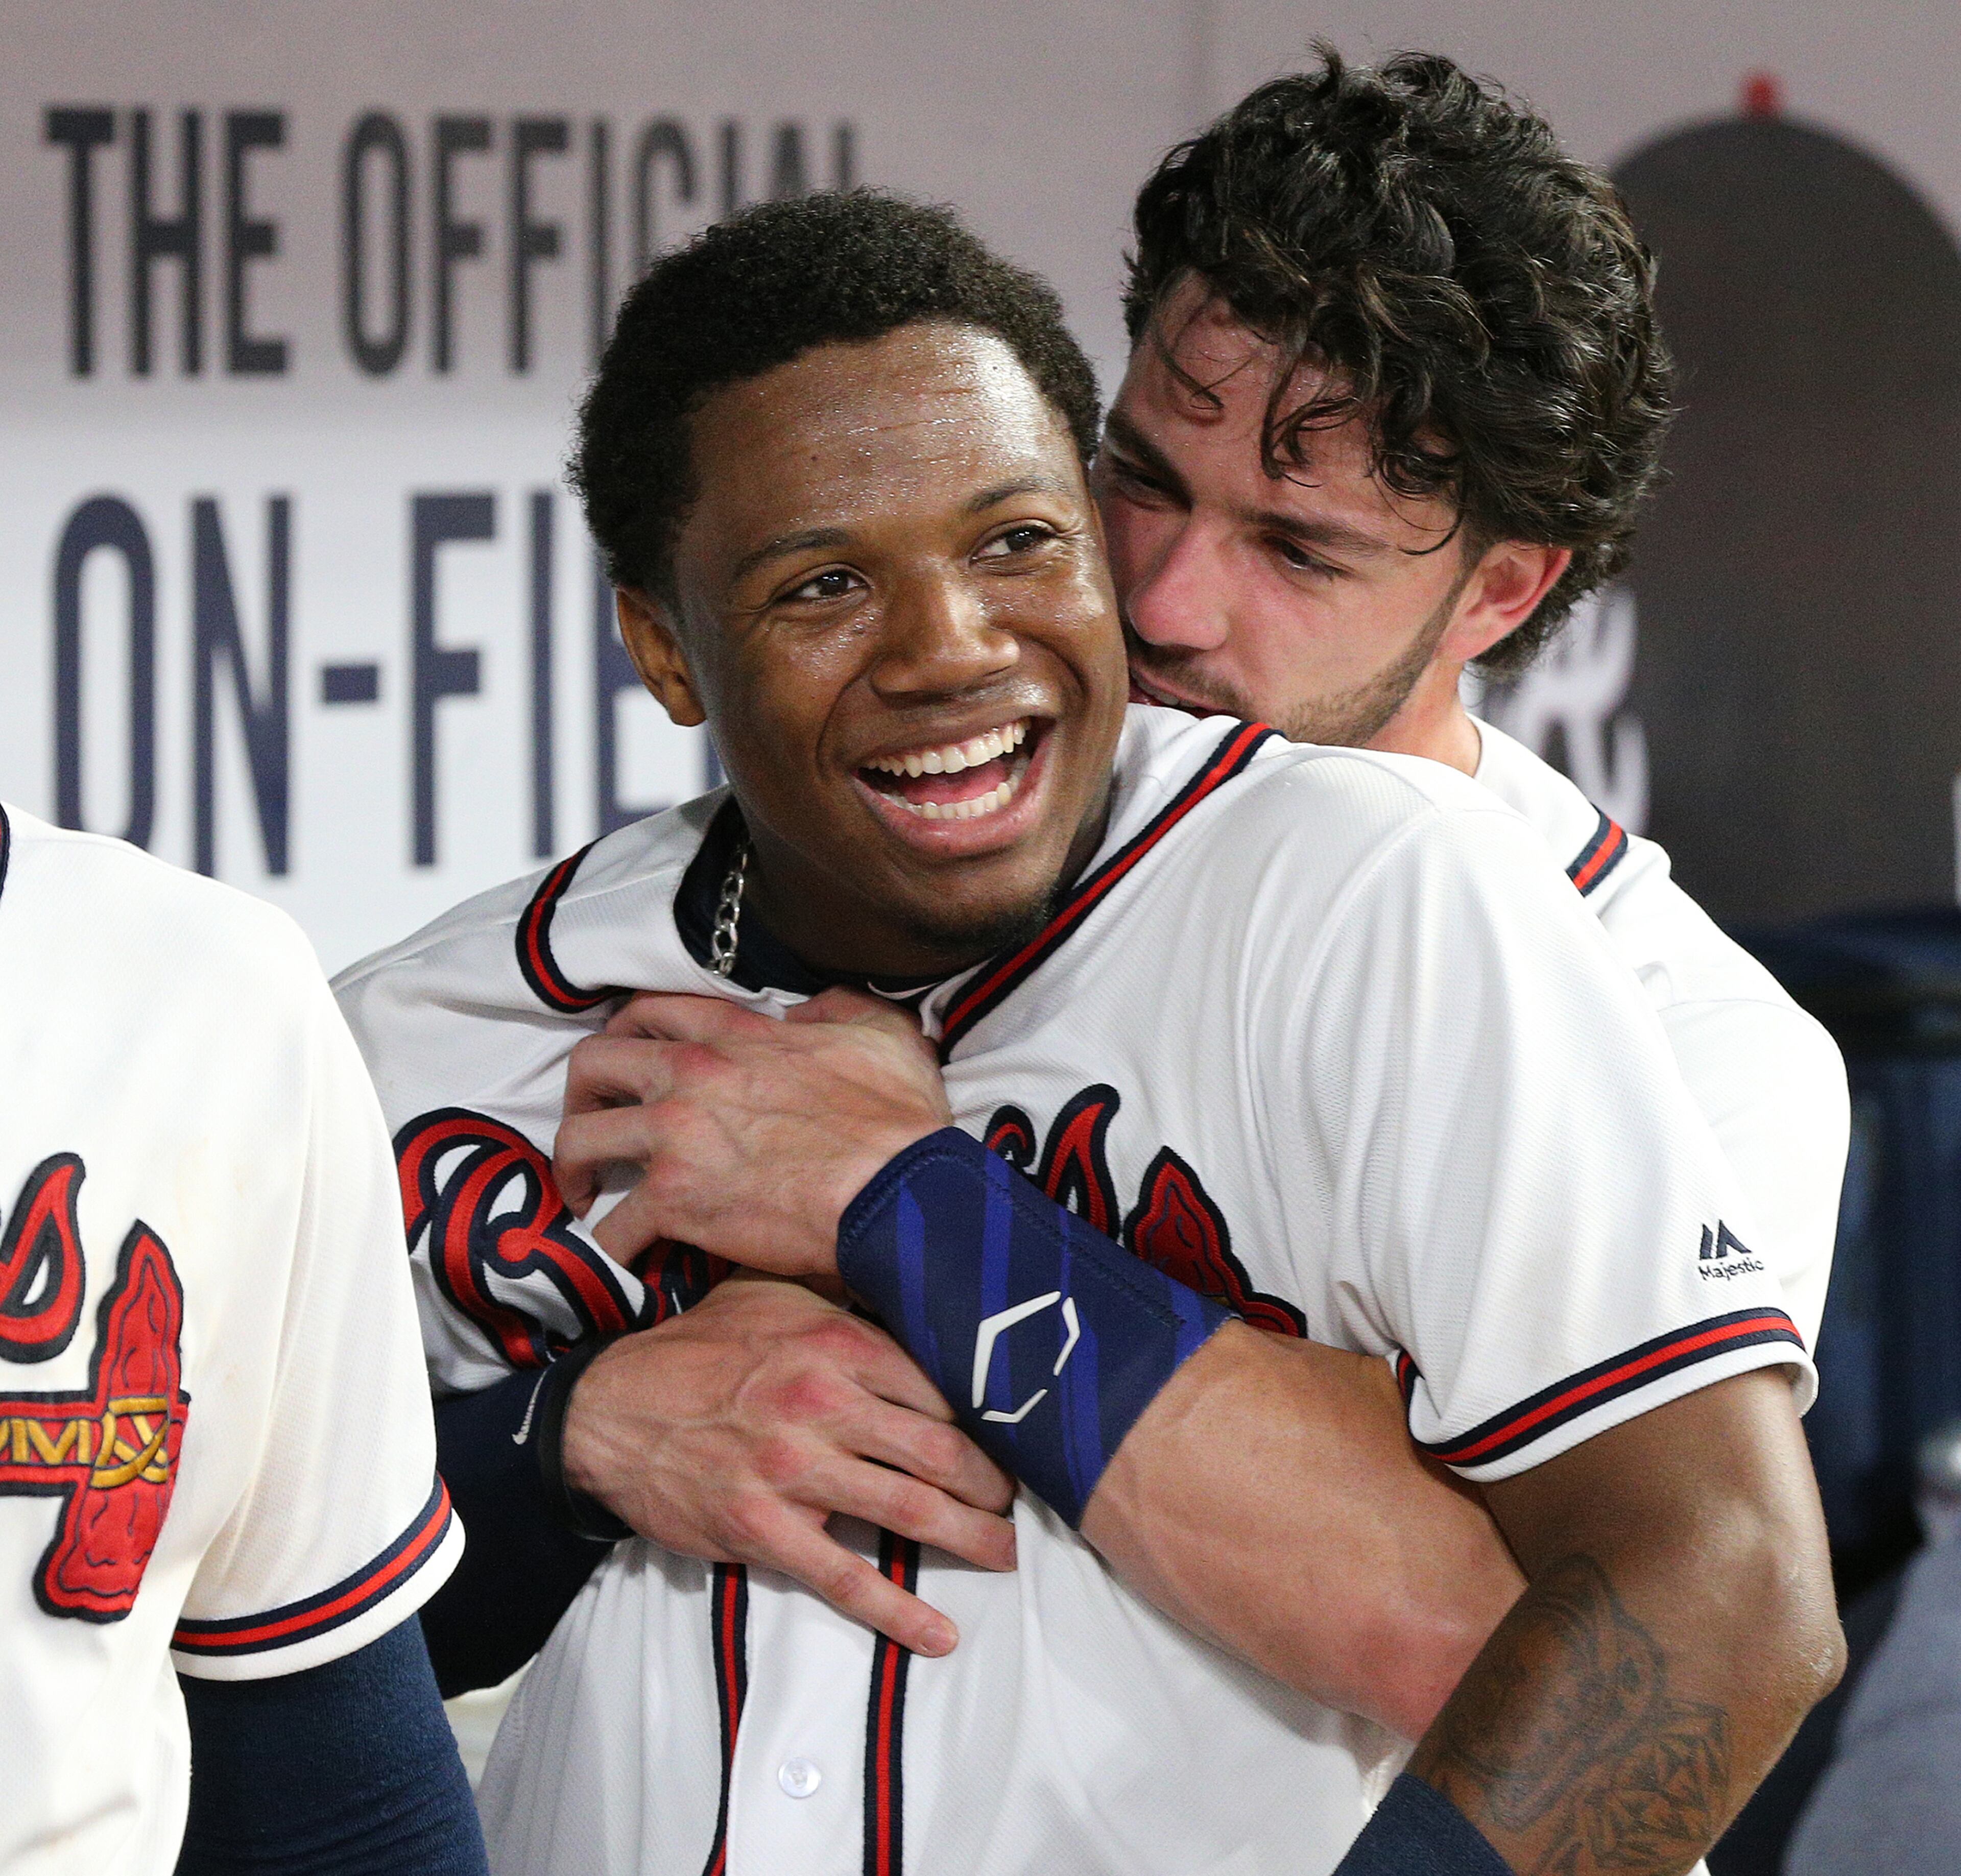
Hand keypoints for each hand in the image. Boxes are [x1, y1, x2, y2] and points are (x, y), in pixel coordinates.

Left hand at [555, 988, 952, 1277]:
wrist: (898, 1192)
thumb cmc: (899, 1121)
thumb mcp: (883, 1033)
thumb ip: (838, 1008)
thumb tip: (809, 1011)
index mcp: (734, 1032)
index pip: (648, 1012)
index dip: (624, 1035)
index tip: (624, 1066)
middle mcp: (689, 1074)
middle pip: (591, 1065)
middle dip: (580, 1097)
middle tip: (595, 1127)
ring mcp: (674, 1138)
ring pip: (578, 1142)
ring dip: (574, 1172)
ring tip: (588, 1198)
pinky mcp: (675, 1202)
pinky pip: (611, 1228)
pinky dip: (610, 1247)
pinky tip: (625, 1258)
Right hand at [562, 1272, 1014, 1653]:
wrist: (608, 1409)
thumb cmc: (698, 1350)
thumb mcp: (770, 1296)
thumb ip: (841, 1300)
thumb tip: (906, 1292)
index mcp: (835, 1342)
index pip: (940, 1383)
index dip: (986, 1414)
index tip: (1014, 1433)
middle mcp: (822, 1402)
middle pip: (940, 1450)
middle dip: (993, 1484)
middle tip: (1018, 1501)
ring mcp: (794, 1470)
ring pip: (909, 1511)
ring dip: (969, 1540)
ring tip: (1004, 1554)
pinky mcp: (764, 1529)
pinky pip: (845, 1578)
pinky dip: (898, 1611)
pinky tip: (937, 1633)